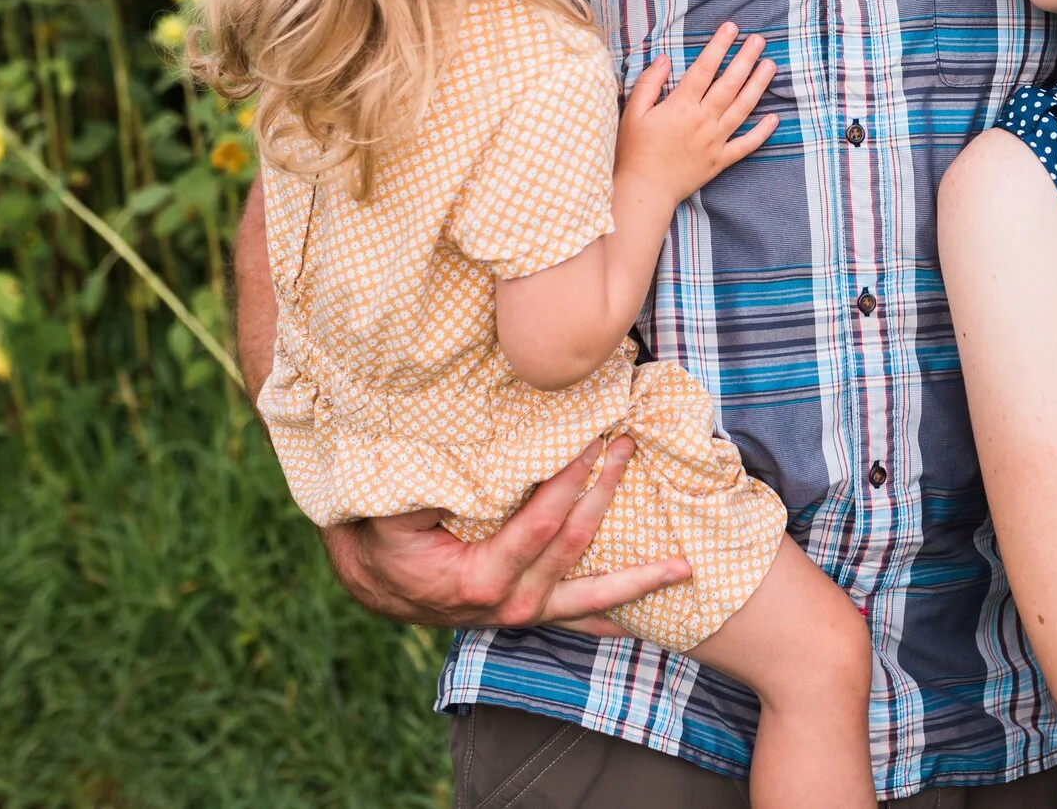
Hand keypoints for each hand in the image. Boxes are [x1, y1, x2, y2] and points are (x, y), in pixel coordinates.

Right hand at [320, 437, 688, 631]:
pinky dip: (613, 614)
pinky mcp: (527, 613)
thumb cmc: (381, 536)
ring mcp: (521, 614)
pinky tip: (649, 612)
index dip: (572, 479)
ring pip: (590, 597)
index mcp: (479, 578)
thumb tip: (464, 454)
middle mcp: (508, 604)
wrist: (372, 581)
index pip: (543, 523)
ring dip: (638, 577)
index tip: (596, 437)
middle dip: (605, 492)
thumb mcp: (393, 510)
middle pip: (575, 545)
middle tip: (629, 448)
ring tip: (684, 567)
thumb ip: (428, 486)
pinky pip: (577, 618)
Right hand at [616, 23, 777, 207]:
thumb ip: (649, 84)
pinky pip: (746, 145)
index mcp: (681, 106)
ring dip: (758, 86)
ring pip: (743, 108)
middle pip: (730, 84)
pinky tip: (774, 118)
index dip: (719, 46)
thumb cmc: (634, 151)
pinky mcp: (721, 160)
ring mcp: (715, 141)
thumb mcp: (633, 113)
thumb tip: (665, 59)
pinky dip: (762, 132)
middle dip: (745, 59)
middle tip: (759, 40)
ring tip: (770, 66)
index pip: (704, 69)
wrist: (644, 190)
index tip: (731, 28)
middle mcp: (703, 120)